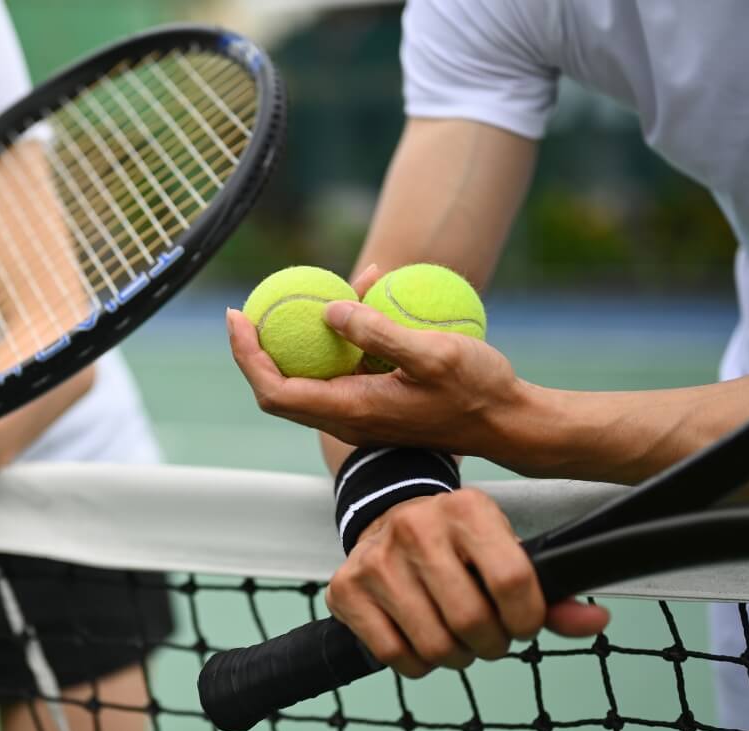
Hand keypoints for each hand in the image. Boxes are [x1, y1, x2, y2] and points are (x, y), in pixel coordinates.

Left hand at [228, 265, 535, 466]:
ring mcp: (362, 415)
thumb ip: (378, 334)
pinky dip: (339, 338)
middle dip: (257, 349)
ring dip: (302, 337)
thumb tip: (327, 312)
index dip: (246, 357)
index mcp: (352, 411)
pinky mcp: (377, 405)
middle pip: (279, 388)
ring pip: (311, 378)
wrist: (512, 424)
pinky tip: (363, 296)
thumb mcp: (434, 354)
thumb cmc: (479, 391)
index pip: (274, 391)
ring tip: (320, 287)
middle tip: (251, 305)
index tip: (237, 317)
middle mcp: (348, 419)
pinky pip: (341, 371)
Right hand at [326, 489, 609, 676]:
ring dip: (454, 656)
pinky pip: (393, 654)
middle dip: (490, 645)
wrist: (388, 516)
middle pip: (471, 620)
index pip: (512, 580)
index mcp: (467, 509)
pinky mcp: (346, 587)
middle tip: (487, 636)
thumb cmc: (458, 544)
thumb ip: (550, 593)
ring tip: (454, 637)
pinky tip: (419, 638)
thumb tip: (594, 622)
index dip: (526, 619)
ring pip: (434, 645)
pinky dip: (416, 663)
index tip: (522, 624)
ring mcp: (376, 557)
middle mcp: (416, 526)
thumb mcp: (505, 551)